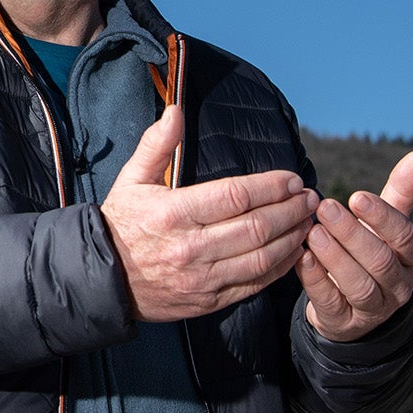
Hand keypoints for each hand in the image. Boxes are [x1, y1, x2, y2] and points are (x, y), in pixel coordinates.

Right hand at [100, 106, 319, 321]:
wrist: (103, 279)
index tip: (291, 179)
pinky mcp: (208, 302)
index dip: (270, 186)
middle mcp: (190, 247)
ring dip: (293, 238)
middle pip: (256, 227)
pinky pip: (254, 285)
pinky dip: (281, 268)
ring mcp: (201, 278)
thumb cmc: (121, 223)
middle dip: (291, 210)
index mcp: (173, 213)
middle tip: (310, 197)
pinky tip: (295, 251)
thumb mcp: (132, 179)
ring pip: (262, 258)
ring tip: (308, 221)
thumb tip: (176, 110)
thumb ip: (156, 144)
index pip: (235, 196)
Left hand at [296, 150, 412, 341]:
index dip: (382, 217)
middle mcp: (399, 286)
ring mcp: (374, 309)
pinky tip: (301, 257)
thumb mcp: (385, 223)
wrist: (353, 303)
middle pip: (380, 261)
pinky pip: (331, 303)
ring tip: (313, 232)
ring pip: (359, 285)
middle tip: (325, 207)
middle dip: (352, 233)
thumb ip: (401, 191)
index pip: (405, 237)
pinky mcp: (345, 323)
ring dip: (335, 257)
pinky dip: (315, 281)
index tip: (356, 196)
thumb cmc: (371, 250)